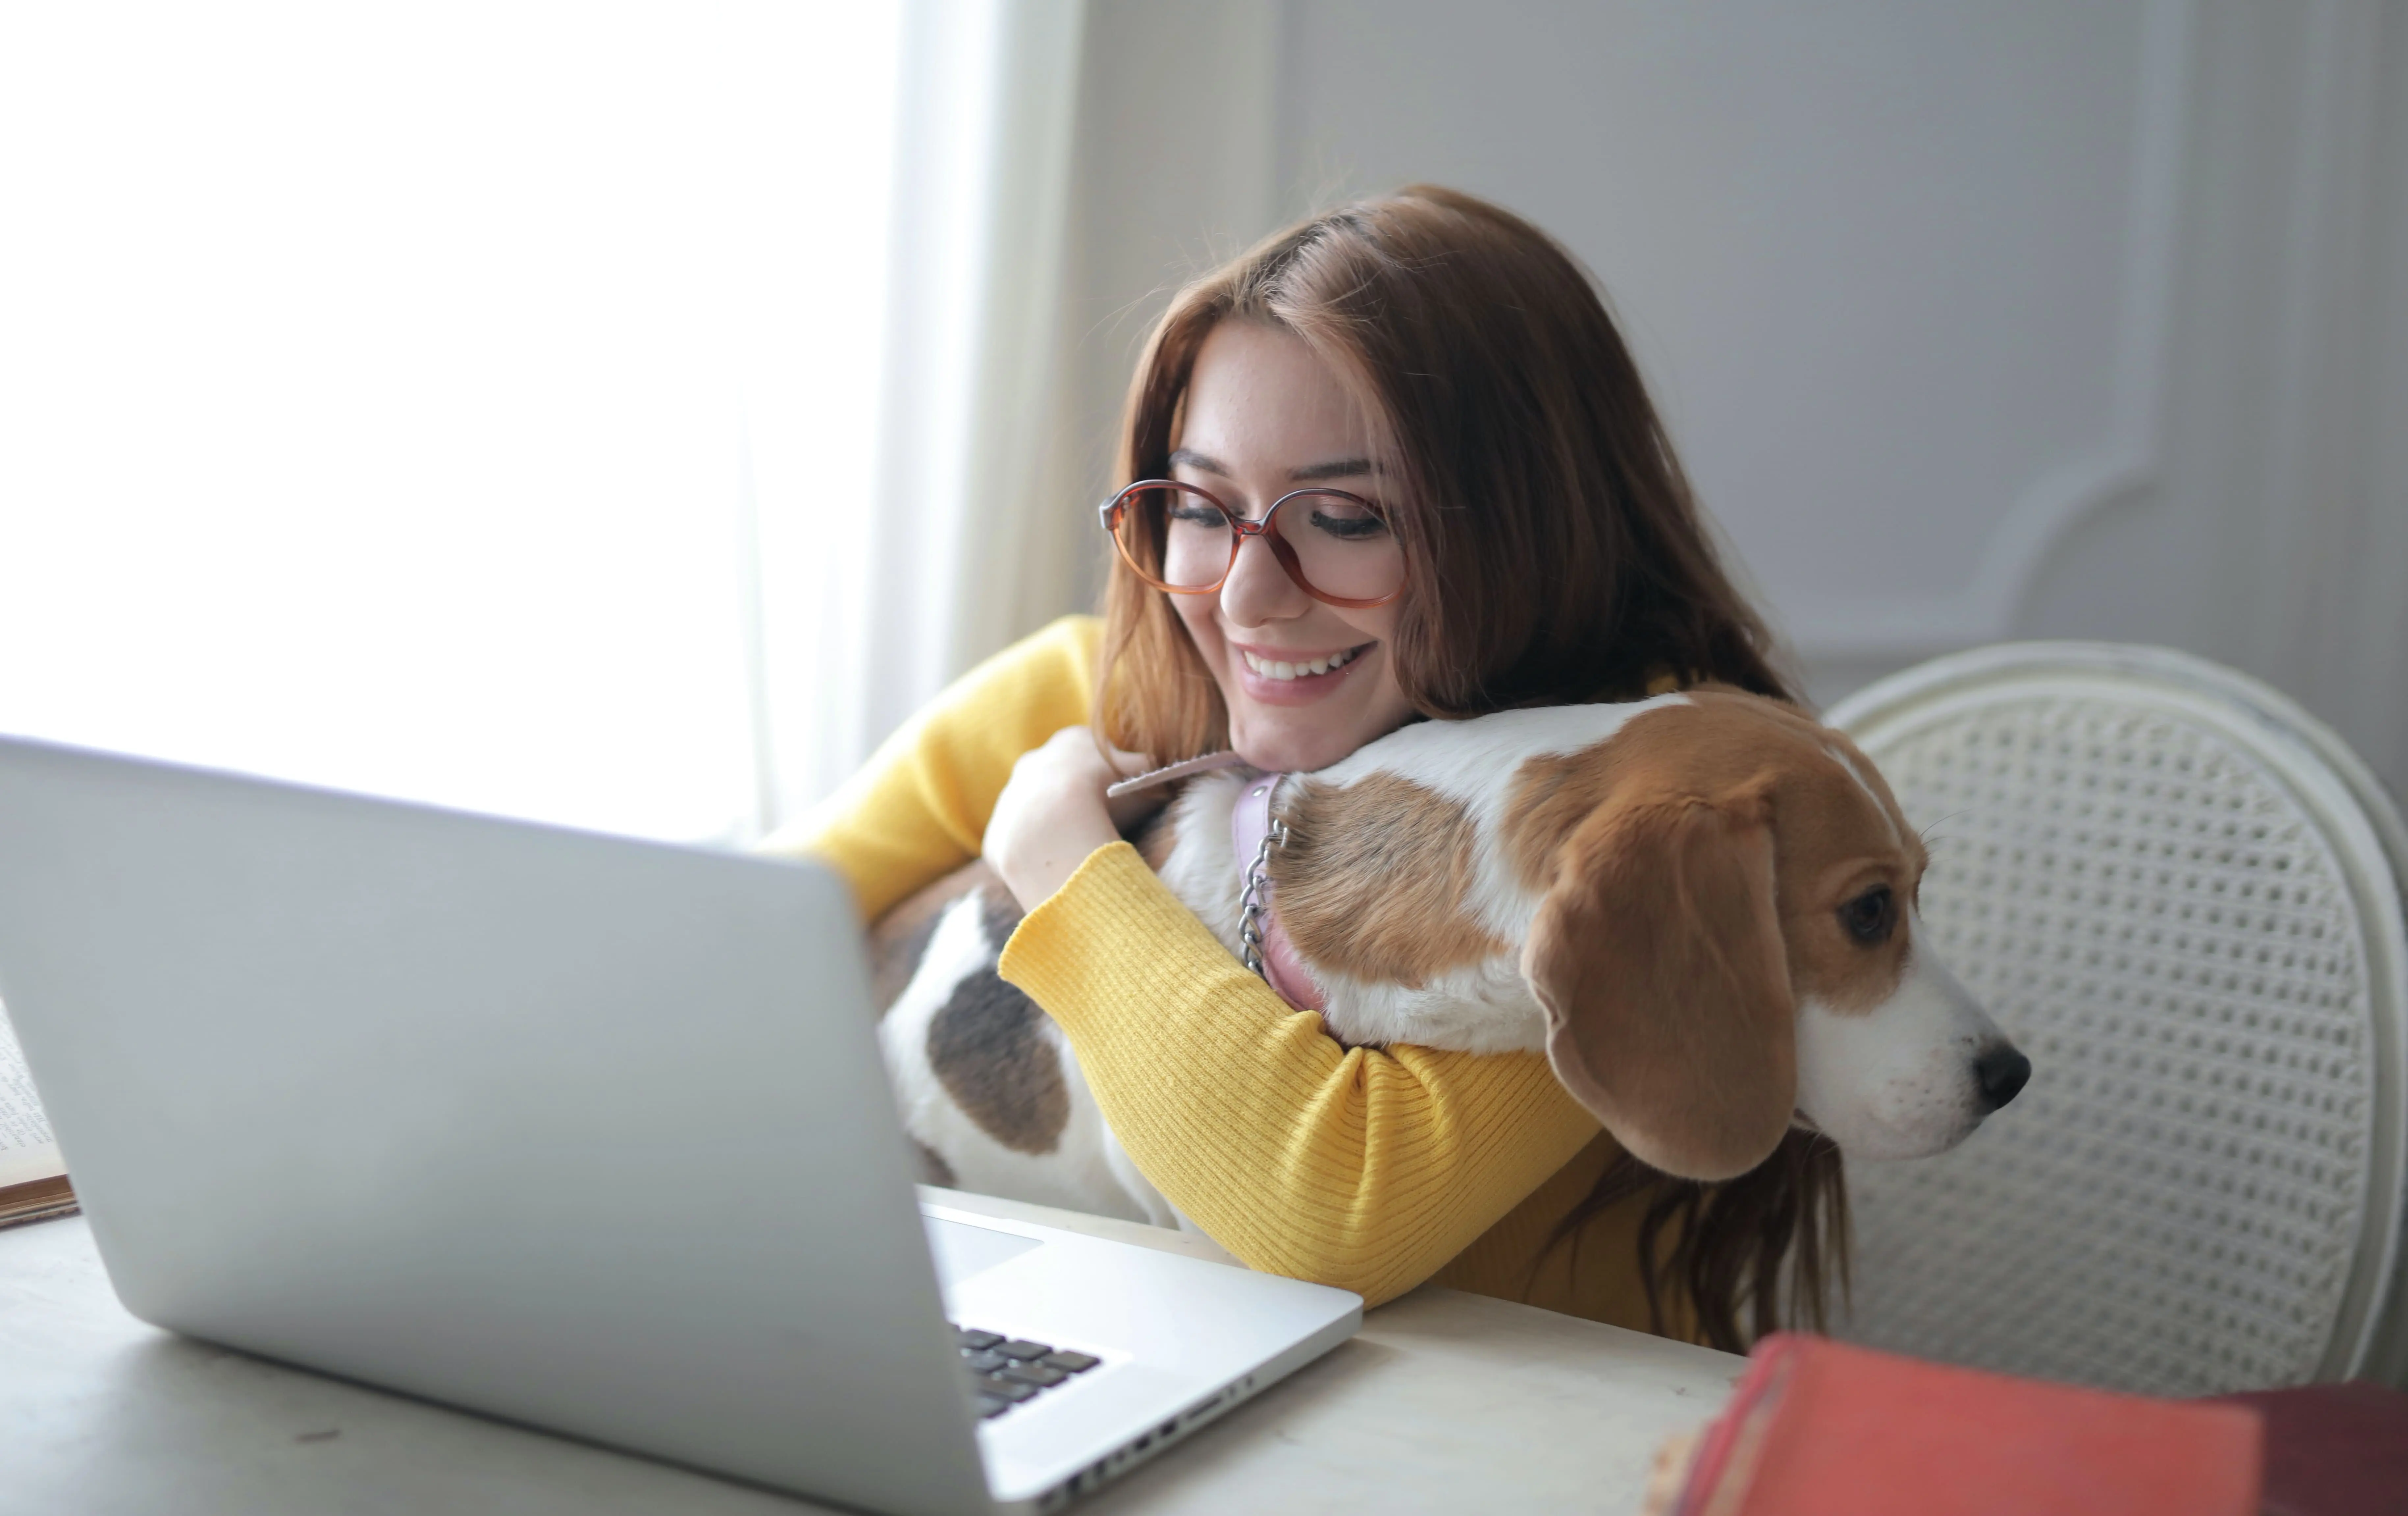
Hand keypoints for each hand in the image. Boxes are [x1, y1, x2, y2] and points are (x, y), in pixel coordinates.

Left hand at [983, 727, 1154, 912]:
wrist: (1054, 825)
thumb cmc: (1105, 795)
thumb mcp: (1143, 776)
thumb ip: (1154, 773)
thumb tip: (1177, 774)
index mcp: (1069, 741)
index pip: (1091, 756)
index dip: (1110, 778)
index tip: (1121, 800)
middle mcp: (1032, 763)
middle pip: (1058, 782)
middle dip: (1076, 801)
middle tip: (1099, 826)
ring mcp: (1009, 799)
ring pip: (1034, 814)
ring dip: (1052, 830)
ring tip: (1077, 851)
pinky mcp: (997, 835)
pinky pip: (1019, 846)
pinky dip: (1036, 856)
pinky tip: (1056, 867)